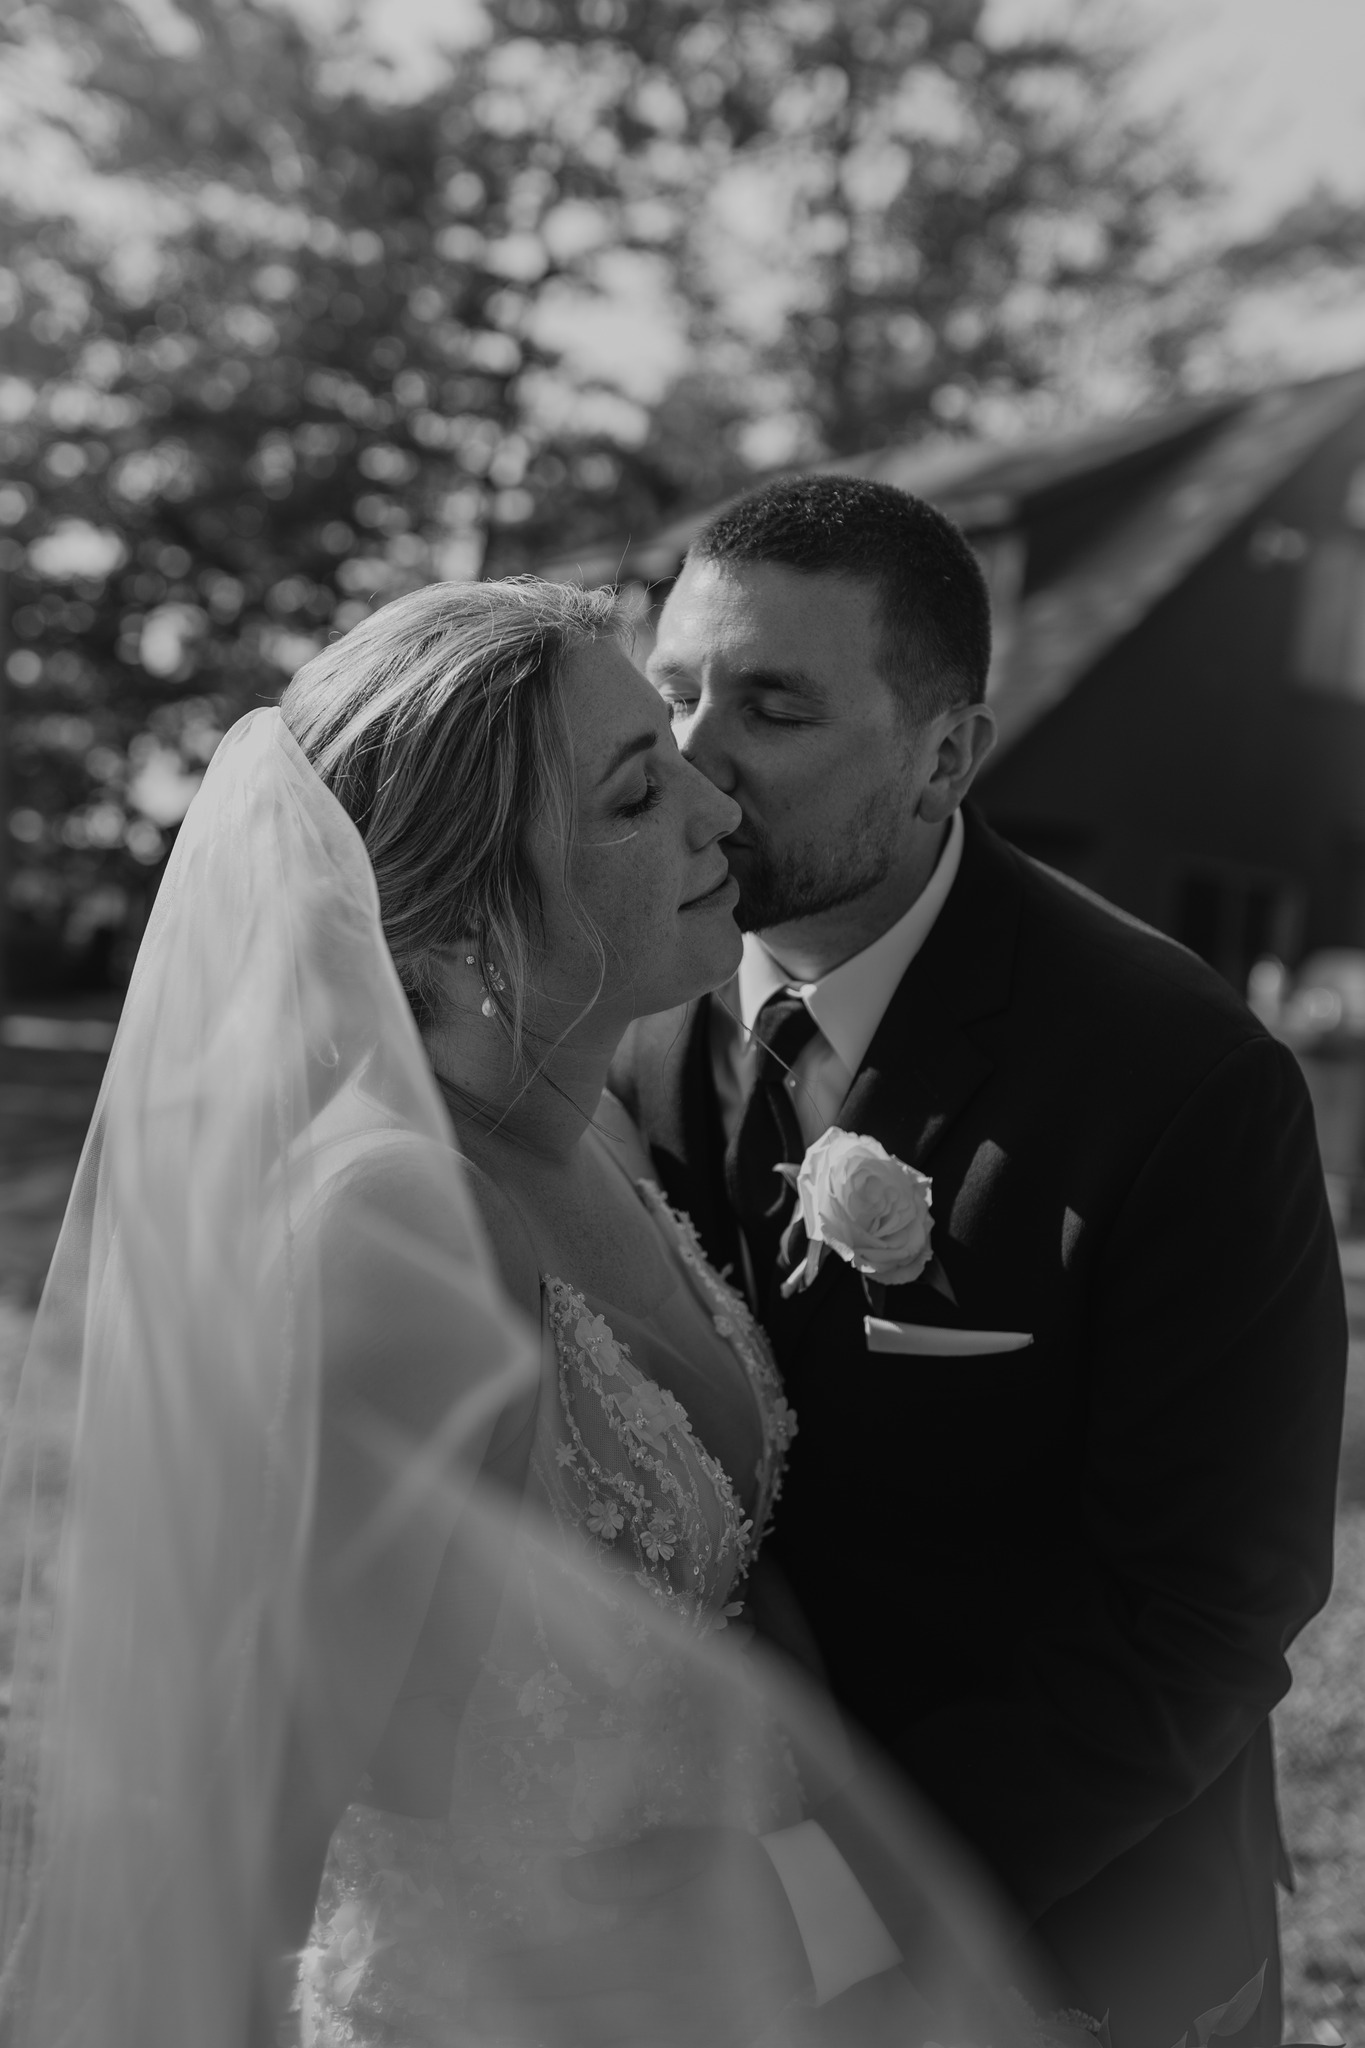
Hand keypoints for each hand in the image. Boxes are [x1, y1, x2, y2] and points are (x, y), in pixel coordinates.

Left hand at [467, 1824, 814, 2046]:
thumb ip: (644, 1861)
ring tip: (489, 2021)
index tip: (479, 1954)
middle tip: (468, 1996)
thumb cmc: (750, 1907)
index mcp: (658, 1953)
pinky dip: (568, 2039)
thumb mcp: (712, 1855)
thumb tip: (569, 1877)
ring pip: (581, 2039)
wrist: (805, 1978)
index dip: (519, 1966)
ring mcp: (657, 2040)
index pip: (571, 1967)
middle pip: (566, 2015)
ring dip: (536, 2029)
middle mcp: (651, 2008)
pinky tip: (542, 2032)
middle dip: (512, 2007)